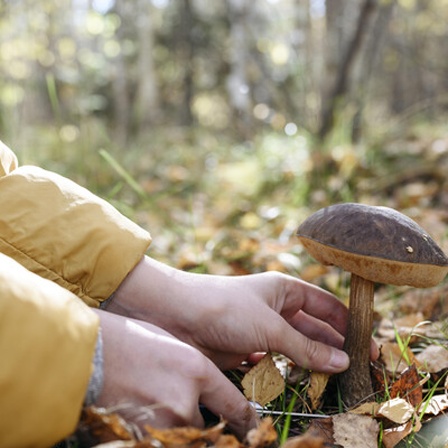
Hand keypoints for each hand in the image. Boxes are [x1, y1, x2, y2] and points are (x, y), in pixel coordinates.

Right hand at [92, 309, 257, 437]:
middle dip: (200, 419)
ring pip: (186, 433)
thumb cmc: (130, 342)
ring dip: (179, 425)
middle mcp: (186, 398)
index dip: (246, 422)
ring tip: (158, 400)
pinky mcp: (143, 435)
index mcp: (196, 370)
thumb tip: (206, 395)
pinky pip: (165, 438)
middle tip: (181, 404)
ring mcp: (165, 420)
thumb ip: (195, 374)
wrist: (89, 353)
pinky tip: (147, 410)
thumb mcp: (173, 348)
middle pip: (209, 425)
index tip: (250, 429)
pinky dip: (161, 431)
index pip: (235, 407)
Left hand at [107, 256, 378, 371]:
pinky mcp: (247, 350)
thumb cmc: (227, 309)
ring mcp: (262, 330)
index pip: (325, 305)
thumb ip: (306, 347)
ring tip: (337, 383)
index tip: (368, 344)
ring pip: (296, 349)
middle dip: (334, 347)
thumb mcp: (271, 327)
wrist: (178, 316)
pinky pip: (276, 363)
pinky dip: (289, 374)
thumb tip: (344, 361)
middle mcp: (276, 308)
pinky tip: (304, 386)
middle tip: (359, 370)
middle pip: (314, 329)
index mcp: (285, 290)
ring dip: (313, 364)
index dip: (347, 322)